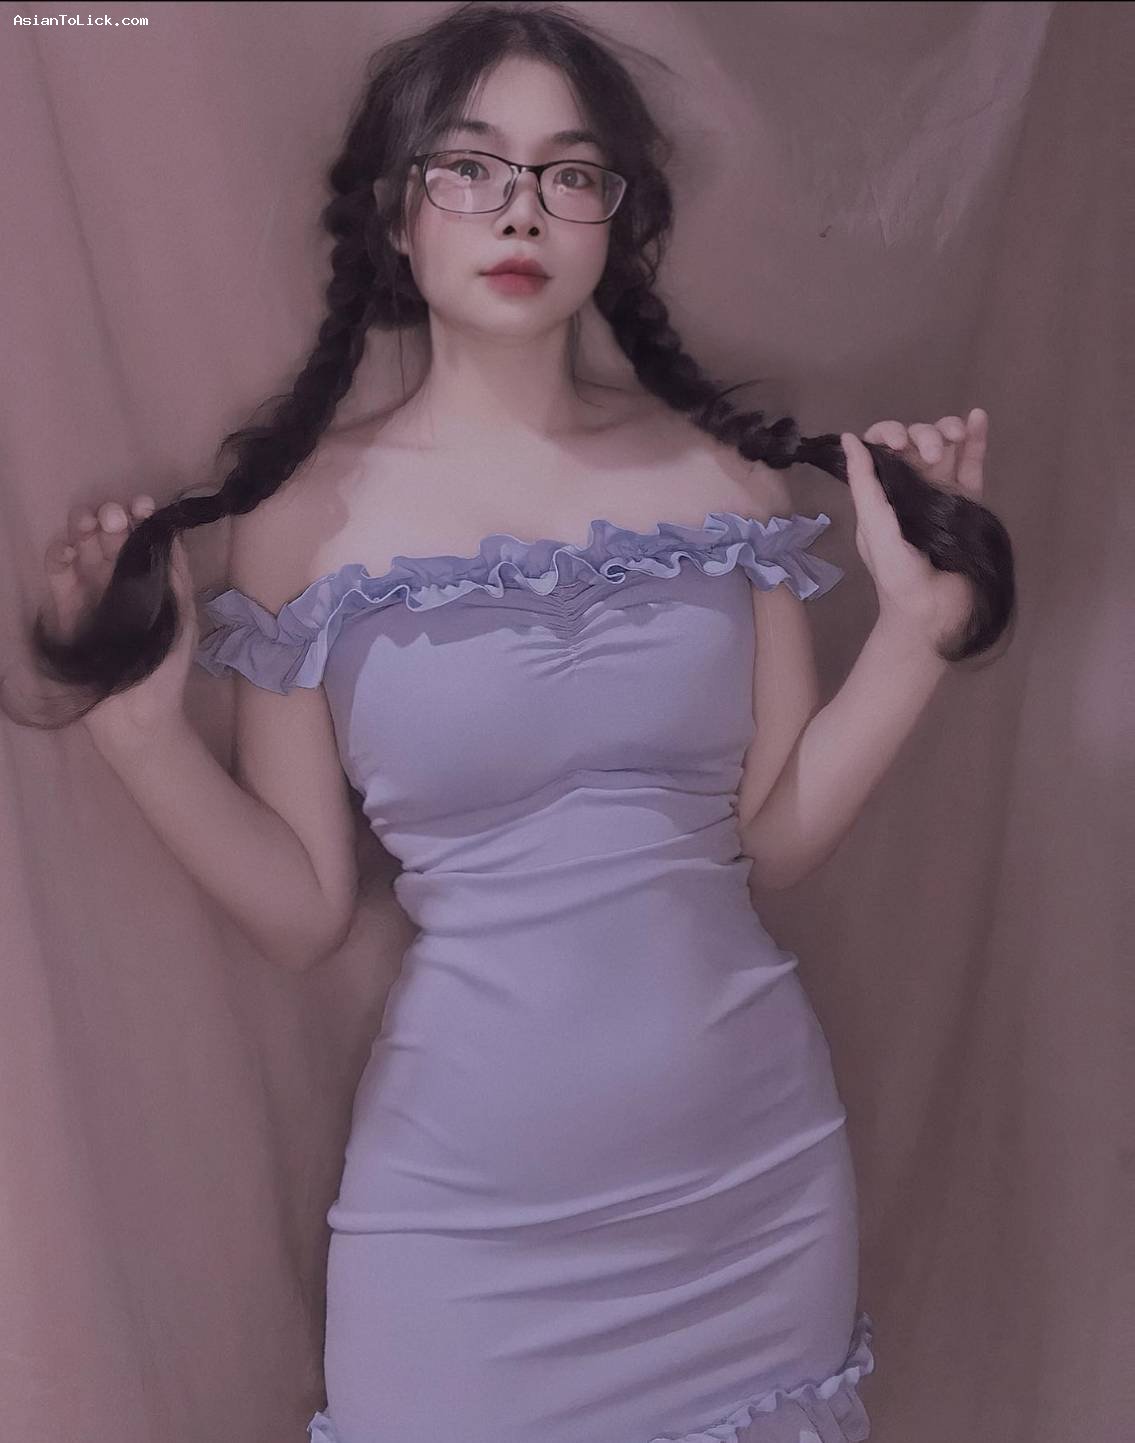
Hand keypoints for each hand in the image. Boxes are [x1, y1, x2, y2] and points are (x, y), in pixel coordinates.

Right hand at [44, 495, 197, 753]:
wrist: (139, 715)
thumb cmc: (165, 668)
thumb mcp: (181, 617)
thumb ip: (175, 575)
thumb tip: (171, 530)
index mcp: (147, 578)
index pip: (140, 537)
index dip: (140, 517)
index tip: (145, 506)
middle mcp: (117, 579)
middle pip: (108, 535)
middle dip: (112, 518)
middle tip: (117, 516)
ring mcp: (88, 592)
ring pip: (80, 547)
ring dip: (83, 527)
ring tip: (93, 522)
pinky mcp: (65, 609)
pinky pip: (57, 573)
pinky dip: (58, 554)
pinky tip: (69, 546)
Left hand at [841, 408, 988, 656]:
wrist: (934, 613)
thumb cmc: (898, 576)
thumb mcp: (874, 528)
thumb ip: (864, 484)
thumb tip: (848, 439)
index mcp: (881, 494)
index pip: (882, 449)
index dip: (888, 434)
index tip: (898, 443)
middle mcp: (910, 488)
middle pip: (916, 442)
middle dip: (923, 434)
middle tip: (930, 455)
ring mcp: (941, 493)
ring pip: (945, 447)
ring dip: (949, 430)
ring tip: (955, 438)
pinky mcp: (969, 503)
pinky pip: (972, 464)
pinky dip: (976, 439)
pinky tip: (978, 417)